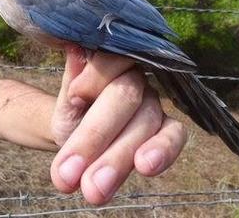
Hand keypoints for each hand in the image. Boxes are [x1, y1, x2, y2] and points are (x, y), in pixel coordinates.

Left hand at [50, 46, 186, 204]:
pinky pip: (174, 136)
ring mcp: (153, 104)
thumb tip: (76, 50)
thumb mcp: (64, 100)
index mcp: (111, 64)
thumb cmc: (72, 112)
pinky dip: (163, 151)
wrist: (77, 134)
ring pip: (145, 121)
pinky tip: (146, 167)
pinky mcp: (167, 129)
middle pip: (125, 96)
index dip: (95, 78)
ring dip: (118, 157)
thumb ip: (71, 78)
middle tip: (66, 173)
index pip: (111, 59)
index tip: (74, 97)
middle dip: (95, 135)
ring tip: (94, 189)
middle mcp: (136, 79)